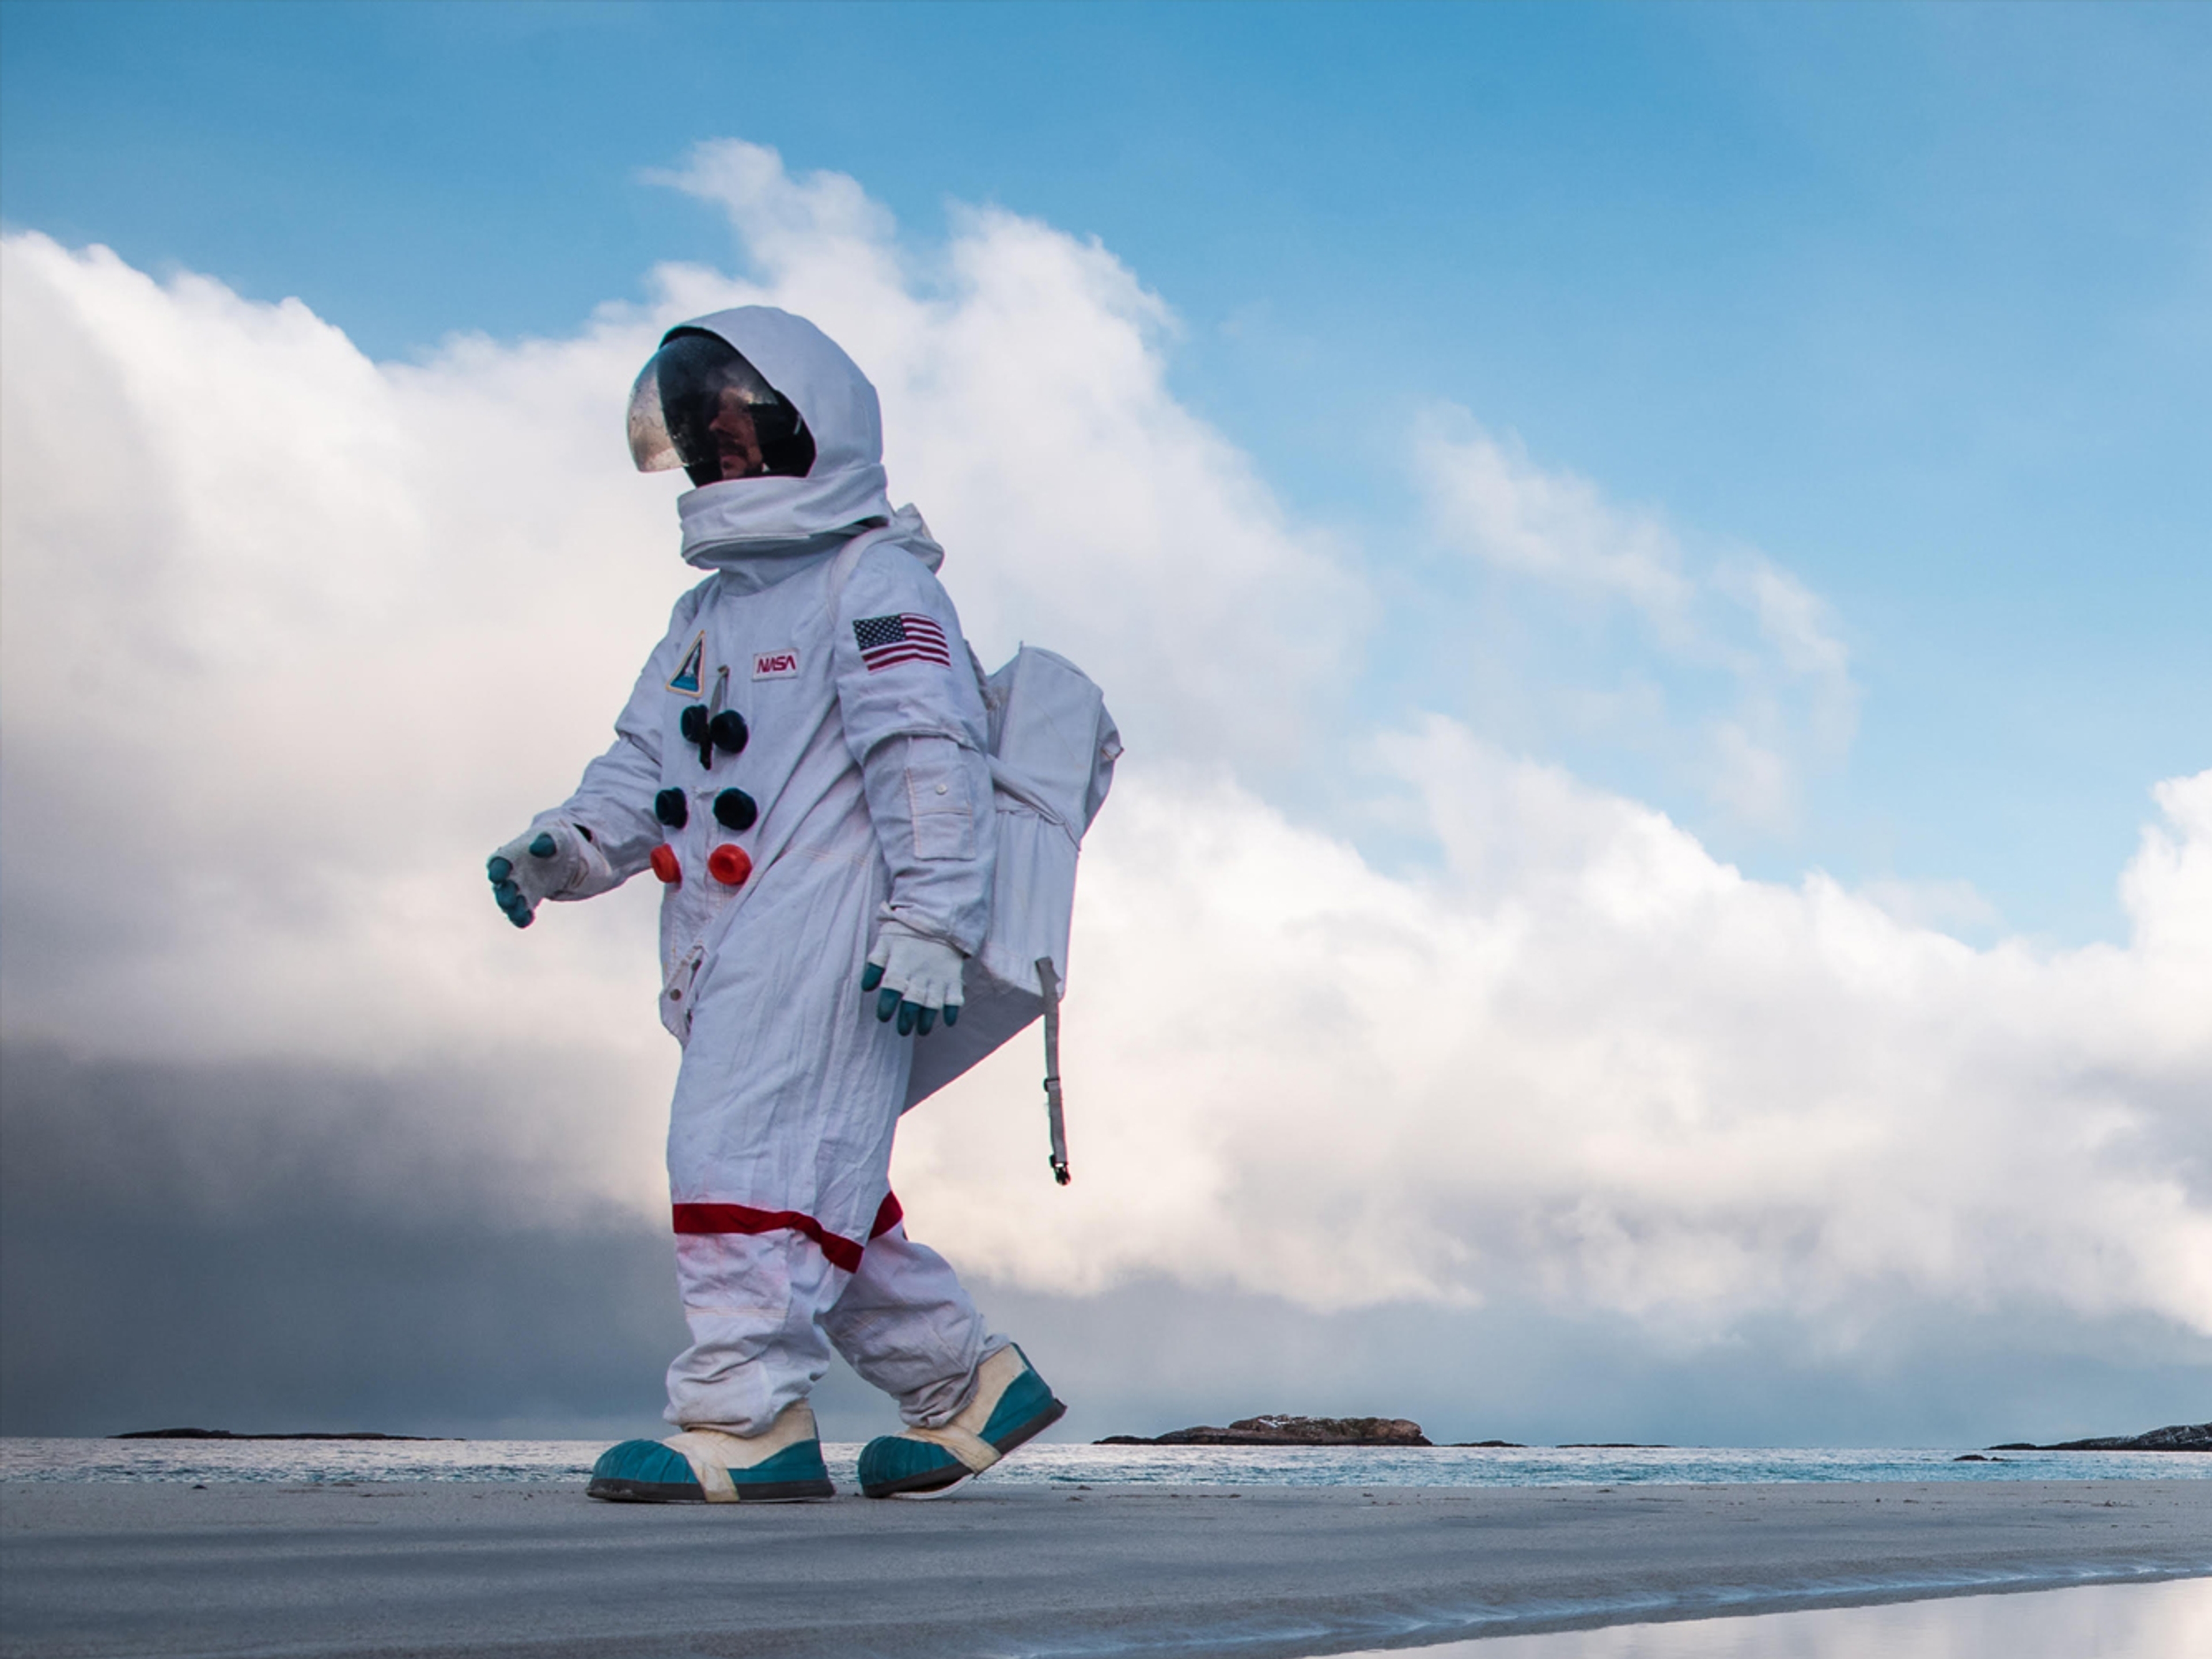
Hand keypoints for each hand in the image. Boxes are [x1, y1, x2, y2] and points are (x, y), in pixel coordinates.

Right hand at [485, 822, 613, 928]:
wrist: (571, 855)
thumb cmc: (559, 842)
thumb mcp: (559, 837)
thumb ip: (548, 841)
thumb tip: (537, 848)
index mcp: (515, 852)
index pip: (500, 860)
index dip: (497, 868)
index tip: (498, 876)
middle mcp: (514, 872)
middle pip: (502, 884)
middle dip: (503, 893)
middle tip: (507, 901)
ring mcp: (522, 887)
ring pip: (510, 901)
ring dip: (512, 908)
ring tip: (518, 914)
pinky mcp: (531, 900)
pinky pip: (523, 911)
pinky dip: (522, 916)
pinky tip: (526, 920)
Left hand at [860, 927, 964, 1035]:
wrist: (937, 917)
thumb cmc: (906, 930)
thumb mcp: (885, 942)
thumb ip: (875, 964)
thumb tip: (866, 987)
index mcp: (900, 966)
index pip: (890, 990)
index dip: (886, 1006)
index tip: (883, 1017)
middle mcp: (919, 975)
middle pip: (911, 1003)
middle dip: (906, 1019)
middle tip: (903, 1030)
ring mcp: (938, 977)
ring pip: (932, 1005)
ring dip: (927, 1019)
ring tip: (922, 1030)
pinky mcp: (953, 977)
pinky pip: (955, 998)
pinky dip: (952, 1011)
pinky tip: (948, 1021)